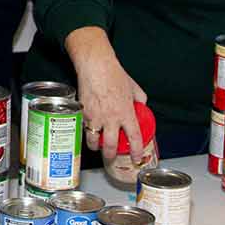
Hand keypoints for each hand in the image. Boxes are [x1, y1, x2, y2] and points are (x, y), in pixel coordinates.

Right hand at [74, 46, 148, 165]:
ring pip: (93, 141)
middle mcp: (111, 118)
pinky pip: (83, 127)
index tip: (136, 158)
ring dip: (95, 146)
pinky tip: (87, 129)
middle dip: (110, 156)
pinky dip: (85, 131)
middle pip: (110, 146)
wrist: (96, 66)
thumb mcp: (133, 87)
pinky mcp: (83, 113)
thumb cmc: (114, 74)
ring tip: (96, 146)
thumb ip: (139, 98)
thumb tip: (141, 104)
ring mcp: (95, 117)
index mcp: (126, 113)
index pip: (134, 138)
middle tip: (111, 157)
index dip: (136, 152)